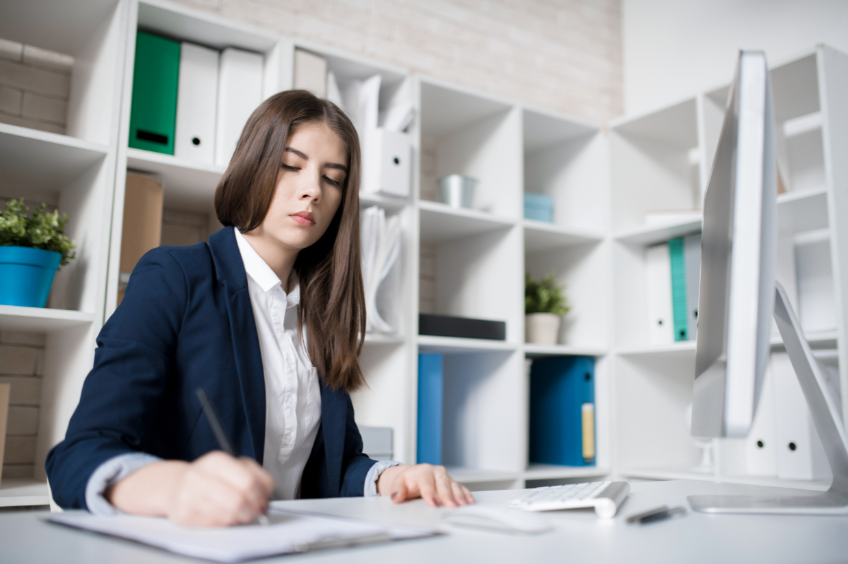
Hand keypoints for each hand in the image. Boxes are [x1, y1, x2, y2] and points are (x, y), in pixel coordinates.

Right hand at [107, 451, 274, 526]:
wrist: (176, 486)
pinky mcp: (183, 514)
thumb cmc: (211, 477)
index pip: (248, 481)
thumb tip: (266, 499)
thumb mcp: (236, 467)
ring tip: (236, 512)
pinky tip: (221, 515)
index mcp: (216, 460)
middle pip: (238, 501)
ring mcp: (188, 495)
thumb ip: (259, 478)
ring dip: (237, 518)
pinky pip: (214, 525)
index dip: (260, 495)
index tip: (262, 500)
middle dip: (251, 510)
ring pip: (227, 516)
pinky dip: (223, 523)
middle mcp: (199, 475)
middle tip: (252, 511)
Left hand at [376, 464, 473, 507]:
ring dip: (459, 495)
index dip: (430, 493)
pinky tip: (469, 501)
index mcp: (423, 471)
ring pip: (453, 485)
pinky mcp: (451, 483)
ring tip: (463, 504)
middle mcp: (436, 472)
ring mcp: (445, 477)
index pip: (427, 483)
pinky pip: (460, 488)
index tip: (432, 503)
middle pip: (443, 483)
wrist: (412, 476)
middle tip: (451, 505)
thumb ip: (397, 490)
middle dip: (447, 495)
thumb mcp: (398, 483)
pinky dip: (465, 494)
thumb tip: (395, 497)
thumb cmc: (407, 481)